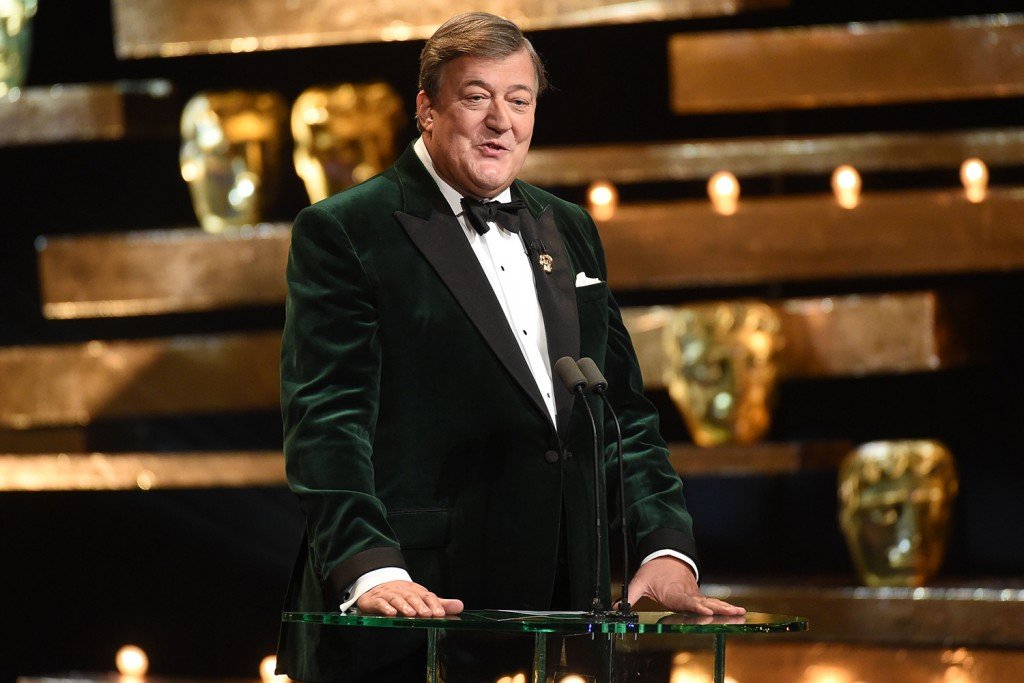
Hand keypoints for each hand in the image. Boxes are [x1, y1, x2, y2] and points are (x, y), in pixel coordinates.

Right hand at [355, 580, 463, 617]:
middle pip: (412, 597)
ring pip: (397, 598)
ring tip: (411, 614)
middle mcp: (403, 591)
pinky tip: (391, 613)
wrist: (378, 586)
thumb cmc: (403, 594)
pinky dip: (385, 607)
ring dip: (404, 606)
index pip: (427, 596)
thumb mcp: (422, 598)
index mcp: (416, 591)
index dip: (434, 604)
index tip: (440, 614)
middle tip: (428, 614)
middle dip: (420, 605)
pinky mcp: (375, 600)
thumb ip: (439, 603)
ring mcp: (388, 594)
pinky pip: (380, 602)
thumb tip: (460, 606)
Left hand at [624, 557, 744, 615]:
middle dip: (719, 608)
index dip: (694, 606)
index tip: (704, 610)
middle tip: (734, 612)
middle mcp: (687, 594)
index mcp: (673, 593)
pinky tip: (737, 612)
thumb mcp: (639, 582)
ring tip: (740, 612)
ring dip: (726, 608)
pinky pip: (713, 603)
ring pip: (712, 602)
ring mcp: (695, 595)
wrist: (665, 556)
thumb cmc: (653, 571)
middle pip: (704, 602)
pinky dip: (725, 608)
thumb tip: (616, 607)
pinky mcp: (698, 596)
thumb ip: (629, 596)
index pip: (685, 601)